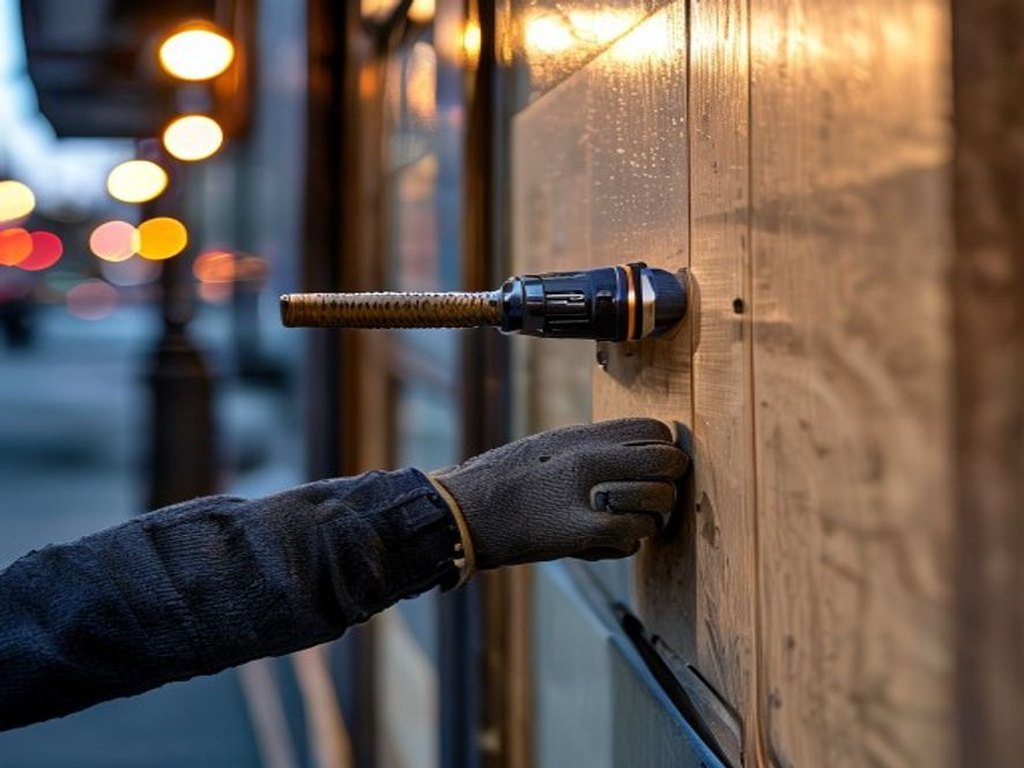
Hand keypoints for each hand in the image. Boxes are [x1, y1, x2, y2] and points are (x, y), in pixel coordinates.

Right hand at [430, 418, 688, 569]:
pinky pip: (634, 537)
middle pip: (666, 462)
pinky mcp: (580, 532)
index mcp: (582, 436)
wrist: (467, 513)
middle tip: (655, 494)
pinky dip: (627, 543)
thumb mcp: (550, 447)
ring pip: (657, 504)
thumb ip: (594, 446)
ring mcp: (586, 496)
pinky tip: (605, 541)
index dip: (663, 449)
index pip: (654, 429)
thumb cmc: (506, 480)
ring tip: (627, 521)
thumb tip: (640, 448)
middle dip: (669, 480)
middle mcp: (588, 459)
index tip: (653, 465)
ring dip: (649, 517)